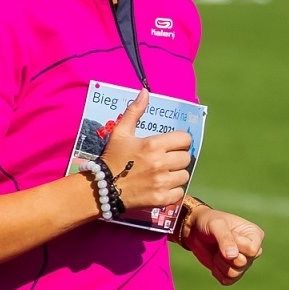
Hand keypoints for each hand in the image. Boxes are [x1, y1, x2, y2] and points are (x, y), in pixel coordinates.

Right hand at [99, 88, 192, 210]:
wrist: (102, 187)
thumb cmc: (113, 157)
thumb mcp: (121, 132)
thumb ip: (135, 111)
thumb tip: (145, 91)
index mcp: (153, 145)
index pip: (185, 139)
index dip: (179, 141)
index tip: (170, 146)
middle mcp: (160, 163)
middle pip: (186, 158)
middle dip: (177, 158)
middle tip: (164, 160)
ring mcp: (162, 182)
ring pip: (184, 175)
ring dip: (176, 174)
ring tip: (163, 174)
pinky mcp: (161, 198)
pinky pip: (179, 192)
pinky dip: (173, 190)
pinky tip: (161, 187)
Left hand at [182, 205, 264, 284]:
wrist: (195, 230)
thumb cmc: (209, 222)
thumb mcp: (216, 225)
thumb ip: (225, 239)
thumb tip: (233, 256)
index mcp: (255, 235)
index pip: (252, 250)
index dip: (236, 244)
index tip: (228, 233)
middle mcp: (252, 250)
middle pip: (243, 263)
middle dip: (225, 255)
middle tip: (218, 244)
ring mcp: (243, 262)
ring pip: (235, 273)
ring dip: (220, 263)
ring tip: (216, 252)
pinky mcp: (232, 271)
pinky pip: (227, 280)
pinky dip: (217, 271)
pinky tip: (214, 260)